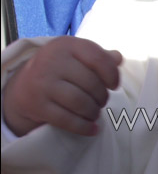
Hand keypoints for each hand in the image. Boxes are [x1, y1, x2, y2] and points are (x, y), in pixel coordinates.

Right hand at [3, 37, 121, 136]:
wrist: (23, 87)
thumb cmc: (60, 70)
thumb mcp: (77, 56)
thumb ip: (100, 57)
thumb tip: (118, 58)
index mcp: (66, 45)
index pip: (97, 58)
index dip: (111, 74)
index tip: (114, 85)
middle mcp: (51, 61)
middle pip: (90, 83)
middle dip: (102, 97)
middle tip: (101, 102)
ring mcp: (42, 83)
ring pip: (80, 102)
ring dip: (94, 112)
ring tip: (94, 113)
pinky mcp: (37, 105)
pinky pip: (67, 120)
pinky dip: (84, 127)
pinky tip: (92, 129)